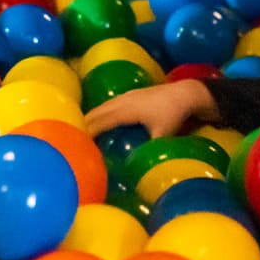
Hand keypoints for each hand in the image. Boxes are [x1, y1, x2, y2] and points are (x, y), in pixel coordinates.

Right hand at [84, 79, 216, 138]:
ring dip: (93, 117)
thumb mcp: (162, 134)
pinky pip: (111, 103)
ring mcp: (128, 95)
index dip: (88, 132)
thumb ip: (149, 150)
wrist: (186, 93)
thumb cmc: (174, 114)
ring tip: (83, 129)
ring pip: (103, 106)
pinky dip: (102, 112)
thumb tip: (137, 166)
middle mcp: (123, 101)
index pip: (100, 122)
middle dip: (84, 124)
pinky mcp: (133, 94)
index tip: (77, 143)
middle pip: (97, 112)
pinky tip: (103, 118)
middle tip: (74, 138)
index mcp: (126, 110)